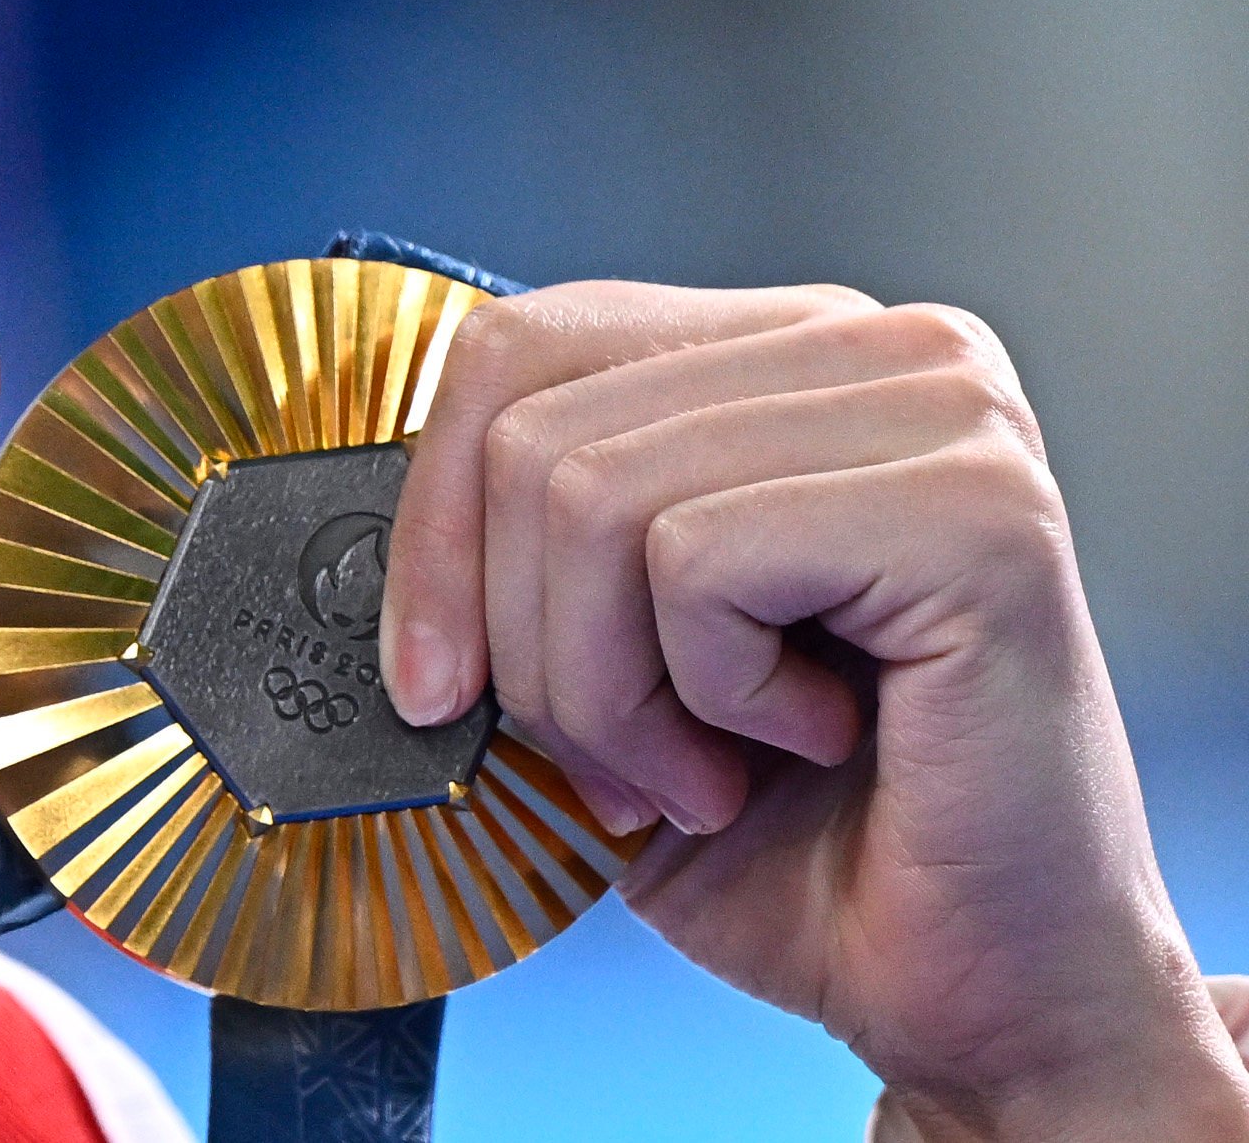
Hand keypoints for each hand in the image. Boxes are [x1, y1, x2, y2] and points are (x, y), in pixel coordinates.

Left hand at [378, 280, 1248, 1140]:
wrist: (982, 994)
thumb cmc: (804, 837)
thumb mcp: (606, 657)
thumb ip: (515, 546)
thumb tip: (358, 534)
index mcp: (782, 352)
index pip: (519, 345)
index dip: (433, 518)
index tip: (429, 675)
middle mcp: (873, 347)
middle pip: (534, 427)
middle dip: (527, 643)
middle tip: (624, 758)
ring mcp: (941, 412)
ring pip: (592, 495)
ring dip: (612, 692)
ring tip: (709, 766)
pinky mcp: (975, 509)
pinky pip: (699, 562)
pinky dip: (708, 698)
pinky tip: (807, 744)